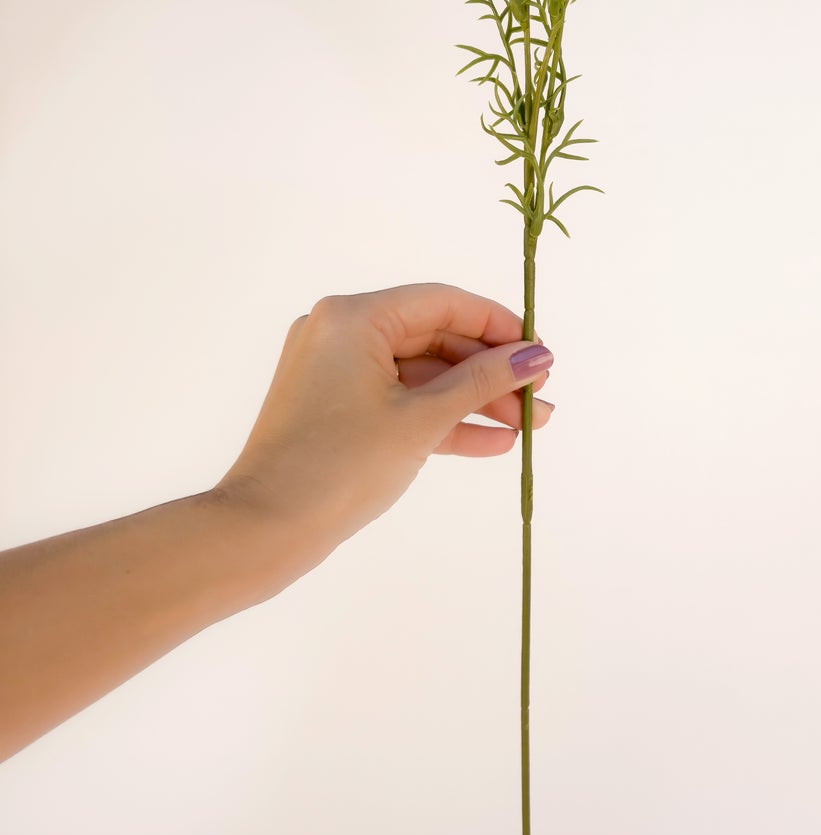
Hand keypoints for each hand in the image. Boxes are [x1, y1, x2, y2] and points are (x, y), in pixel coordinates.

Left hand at [218, 283, 553, 567]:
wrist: (264, 530)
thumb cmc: (340, 465)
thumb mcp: (422, 420)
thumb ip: (483, 381)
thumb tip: (536, 356)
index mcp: (354, 318)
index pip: (443, 304)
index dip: (499, 326)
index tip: (541, 354)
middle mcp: (341, 333)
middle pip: (436, 340)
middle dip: (491, 373)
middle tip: (539, 399)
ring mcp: (336, 373)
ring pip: (422, 377)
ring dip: (474, 401)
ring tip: (528, 426)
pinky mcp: (336, 411)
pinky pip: (400, 403)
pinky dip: (441, 420)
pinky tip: (492, 442)